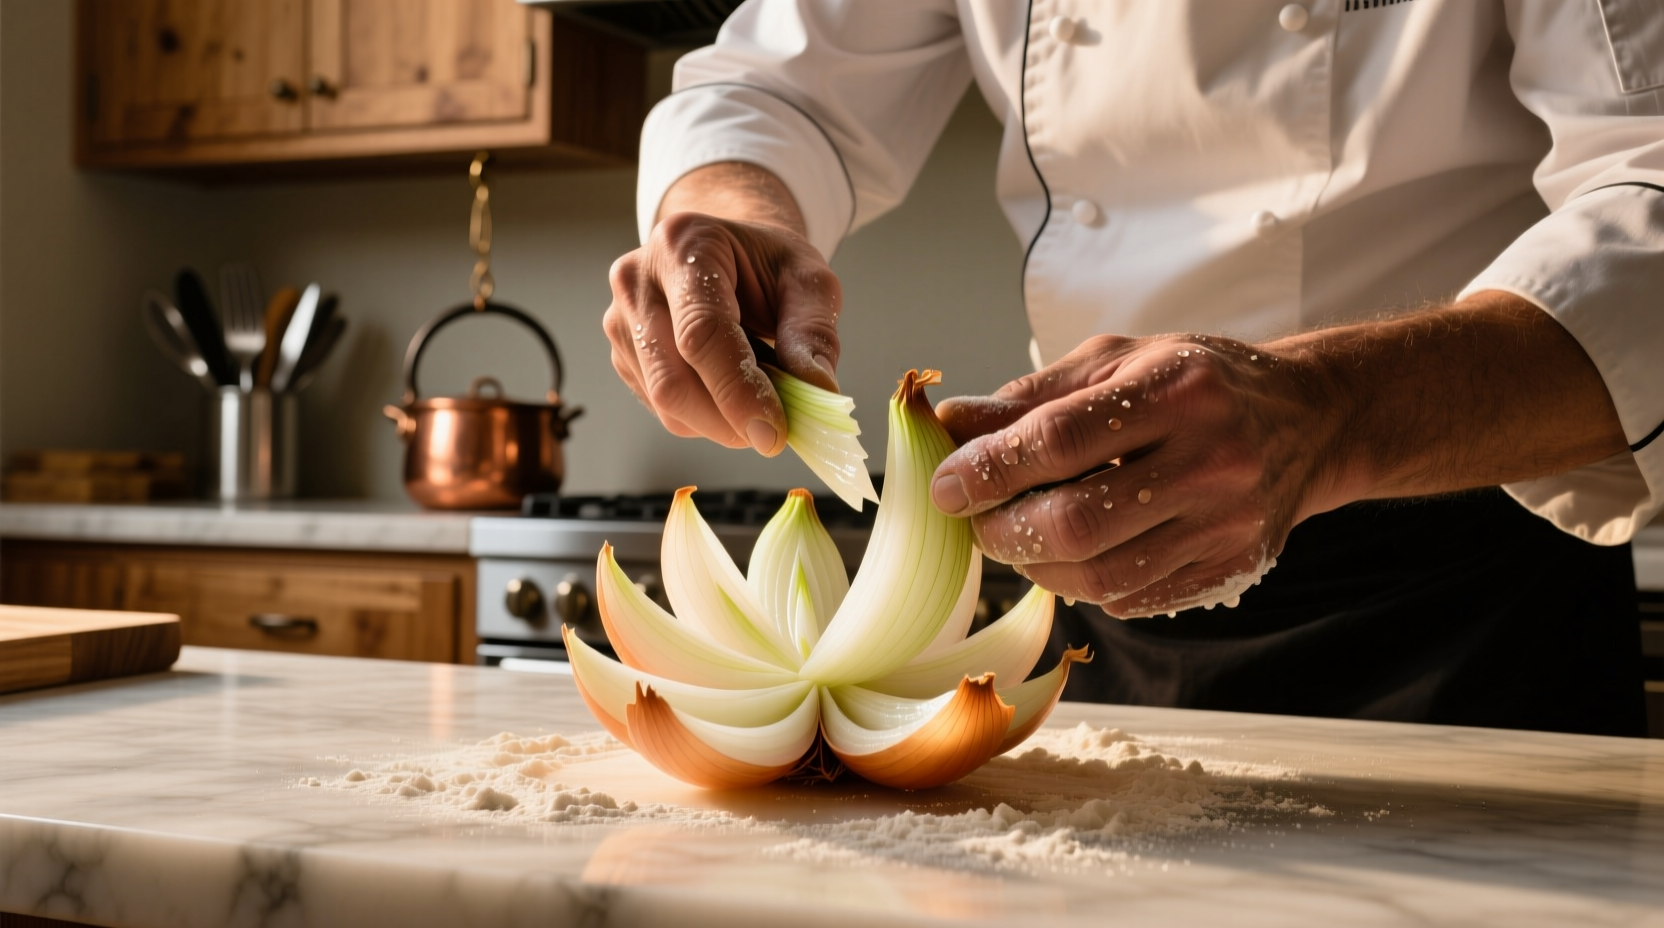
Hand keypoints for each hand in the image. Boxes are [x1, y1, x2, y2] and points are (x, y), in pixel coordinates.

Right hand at [604, 210, 841, 454]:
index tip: (774, 433)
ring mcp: (621, 322)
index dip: (737, 389)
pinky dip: (707, 416)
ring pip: (666, 405)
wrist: (730, 255)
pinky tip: (728, 385)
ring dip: (722, 421)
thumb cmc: (768, 264)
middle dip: (729, 421)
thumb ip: (813, 331)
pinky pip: (664, 410)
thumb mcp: (808, 280)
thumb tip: (817, 391)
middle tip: (778, 432)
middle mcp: (637, 281)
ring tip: (758, 389)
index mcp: (684, 245)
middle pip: (672, 380)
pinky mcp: (623, 356)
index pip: (701, 332)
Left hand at [929, 334, 1349, 617]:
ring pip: (1100, 575)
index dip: (989, 469)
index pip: (1060, 440)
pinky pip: (1131, 598)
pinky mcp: (1232, 568)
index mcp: (1178, 390)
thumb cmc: (1198, 383)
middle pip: (1077, 522)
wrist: (1309, 420)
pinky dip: (1083, 582)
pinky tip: (1073, 554)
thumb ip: (1031, 398)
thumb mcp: (1117, 363)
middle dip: (1004, 530)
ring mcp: (1226, 523)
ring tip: (1019, 537)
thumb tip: (950, 426)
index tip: (946, 485)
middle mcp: (1211, 459)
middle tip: (976, 520)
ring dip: (1036, 565)